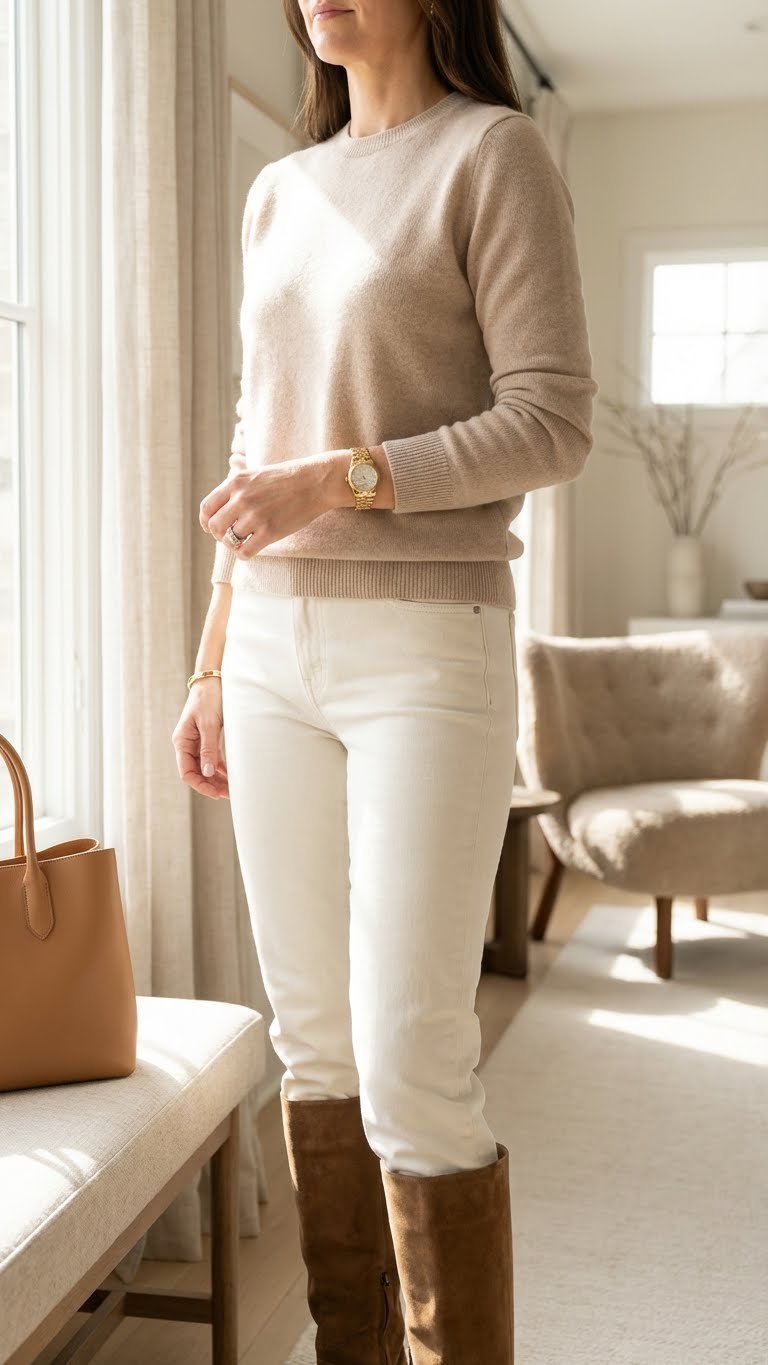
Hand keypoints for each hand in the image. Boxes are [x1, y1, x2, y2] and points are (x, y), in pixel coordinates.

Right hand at [171, 679, 228, 798]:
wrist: (213, 680)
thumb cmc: (209, 699)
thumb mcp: (209, 724)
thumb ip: (209, 749)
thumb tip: (208, 773)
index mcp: (182, 741)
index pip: (186, 772)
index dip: (200, 785)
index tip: (215, 793)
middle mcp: (187, 744)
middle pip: (196, 772)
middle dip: (211, 785)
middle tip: (228, 794)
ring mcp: (197, 742)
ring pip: (205, 768)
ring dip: (217, 779)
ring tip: (231, 788)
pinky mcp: (207, 738)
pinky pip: (212, 759)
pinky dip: (220, 768)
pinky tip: (230, 775)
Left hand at [199, 451, 352, 560]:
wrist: (316, 482)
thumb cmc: (287, 479)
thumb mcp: (255, 474)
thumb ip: (236, 488)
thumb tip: (220, 506)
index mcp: (236, 482)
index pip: (207, 508)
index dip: (206, 522)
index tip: (212, 528)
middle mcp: (242, 498)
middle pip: (215, 526)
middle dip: (219, 535)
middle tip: (230, 536)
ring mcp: (255, 515)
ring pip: (229, 540)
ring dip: (234, 544)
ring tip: (245, 541)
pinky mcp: (270, 531)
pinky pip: (245, 551)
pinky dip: (244, 555)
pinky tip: (252, 549)